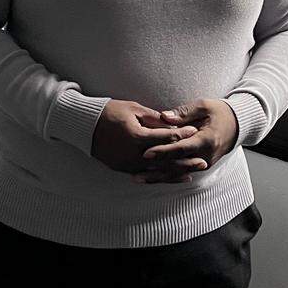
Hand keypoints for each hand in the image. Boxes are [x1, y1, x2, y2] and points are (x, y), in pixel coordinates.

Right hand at [89, 99, 203, 180]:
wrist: (85, 126)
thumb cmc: (109, 112)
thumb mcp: (133, 109)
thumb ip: (153, 118)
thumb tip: (172, 121)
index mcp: (137, 136)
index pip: (165, 137)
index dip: (182, 134)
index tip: (195, 130)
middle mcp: (133, 154)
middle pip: (165, 159)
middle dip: (185, 160)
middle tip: (203, 161)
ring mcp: (128, 164)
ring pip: (157, 171)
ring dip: (176, 172)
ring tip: (193, 172)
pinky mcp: (123, 169)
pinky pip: (146, 175)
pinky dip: (160, 176)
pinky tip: (173, 177)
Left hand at [131, 98, 239, 184]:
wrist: (238, 125)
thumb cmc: (220, 112)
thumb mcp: (204, 106)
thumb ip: (184, 112)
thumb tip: (164, 117)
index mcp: (206, 140)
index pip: (181, 149)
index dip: (163, 152)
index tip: (146, 153)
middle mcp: (205, 156)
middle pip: (177, 165)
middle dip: (156, 169)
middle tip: (134, 170)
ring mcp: (204, 163)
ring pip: (178, 173)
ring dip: (158, 177)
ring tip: (137, 178)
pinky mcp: (201, 166)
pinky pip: (182, 172)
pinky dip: (166, 175)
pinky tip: (150, 177)